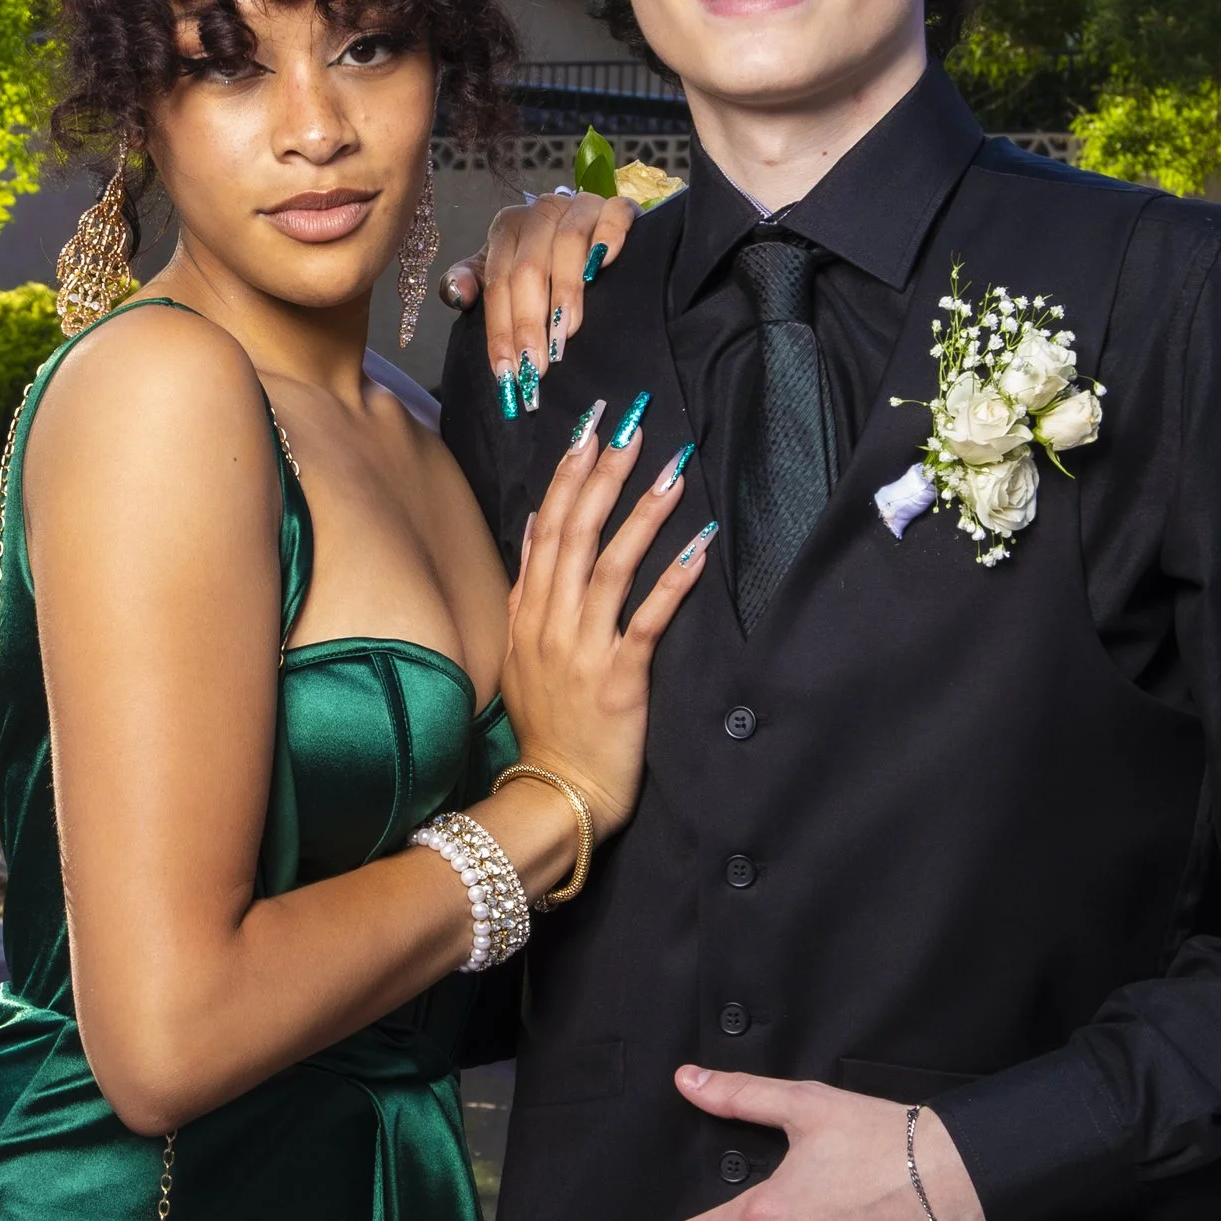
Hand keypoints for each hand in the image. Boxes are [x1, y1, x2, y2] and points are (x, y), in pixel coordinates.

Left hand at [448, 189, 634, 409]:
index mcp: (508, 230)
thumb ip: (477, 283)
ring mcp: (579, 206)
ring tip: (566, 332)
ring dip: (566, 291)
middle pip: (529, 268)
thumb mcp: (505, 271)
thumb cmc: (547, 260)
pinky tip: (605, 264)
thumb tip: (456, 294)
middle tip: (536, 367)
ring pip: (567, 243)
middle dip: (530, 322)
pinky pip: (613, 215)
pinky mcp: (616, 206)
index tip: (509, 373)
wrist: (594, 227)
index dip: (501, 329)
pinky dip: (609, 237)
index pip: (498, 283)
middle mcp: (540, 213)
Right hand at [497, 403, 708, 841]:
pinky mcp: (618, 680)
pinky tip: (699, 546)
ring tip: (671, 472)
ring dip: (642, 516)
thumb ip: (528, 587)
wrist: (555, 793)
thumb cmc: (547, 727)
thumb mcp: (521, 650)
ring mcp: (582, 650)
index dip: (569, 474)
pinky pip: (647, 621)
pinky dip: (673, 581)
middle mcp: (550, 623)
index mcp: (528, 611)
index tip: (590, 429)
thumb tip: (536, 522)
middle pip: (576, 535)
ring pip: (611, 567)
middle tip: (632, 427)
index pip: (547, 527)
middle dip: (604, 476)